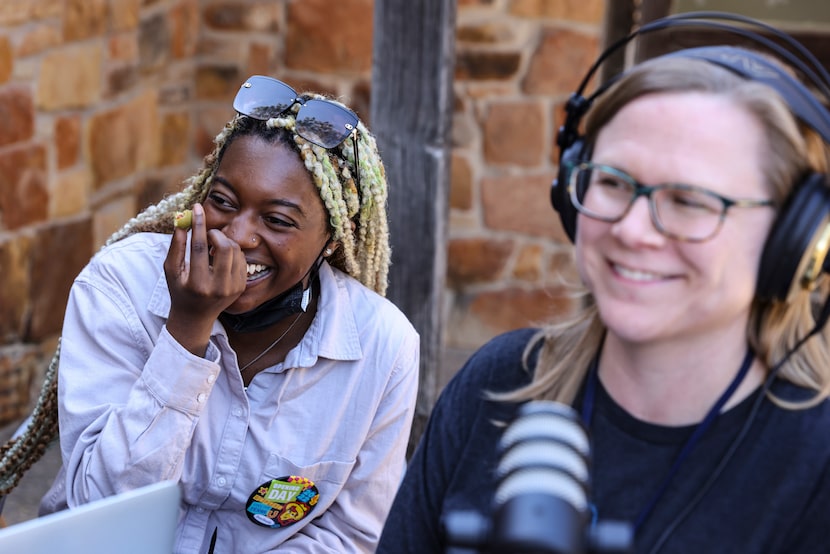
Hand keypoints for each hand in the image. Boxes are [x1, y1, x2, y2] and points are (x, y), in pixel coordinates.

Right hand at [163, 203, 246, 355]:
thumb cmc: (179, 290)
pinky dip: (231, 252)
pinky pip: (241, 258)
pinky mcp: (242, 286)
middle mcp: (218, 287)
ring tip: (212, 249)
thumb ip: (176, 246)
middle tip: (208, 234)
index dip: (198, 225)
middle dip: (216, 234)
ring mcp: (233, 288)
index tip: (196, 207)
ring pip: (235, 251)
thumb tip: (181, 221)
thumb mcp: (171, 270)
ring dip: (224, 242)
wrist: (196, 317)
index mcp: (197, 284)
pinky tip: (220, 259)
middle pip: (225, 247)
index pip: (200, 247)